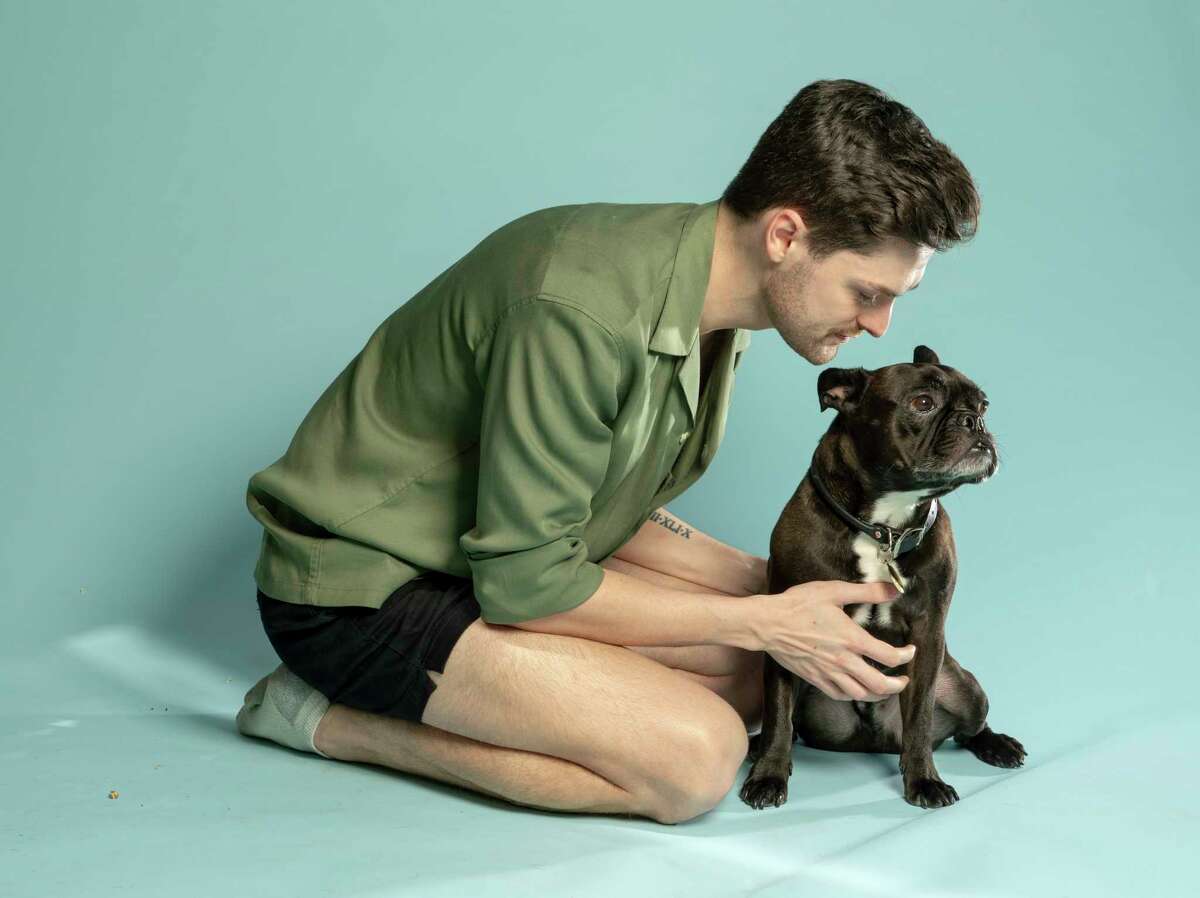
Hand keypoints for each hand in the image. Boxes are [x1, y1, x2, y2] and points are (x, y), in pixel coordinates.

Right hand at [757, 580, 915, 701]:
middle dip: (897, 685)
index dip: (905, 656)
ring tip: (884, 688)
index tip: (910, 651)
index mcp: (852, 639)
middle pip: (879, 684)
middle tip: (903, 679)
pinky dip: (853, 696)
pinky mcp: (815, 679)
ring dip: (877, 694)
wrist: (768, 624)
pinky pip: (839, 695)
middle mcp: (843, 661)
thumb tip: (894, 590)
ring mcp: (828, 673)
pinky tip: (856, 690)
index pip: (889, 656)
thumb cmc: (799, 605)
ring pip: (861, 694)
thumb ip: (867, 592)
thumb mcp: (834, 591)